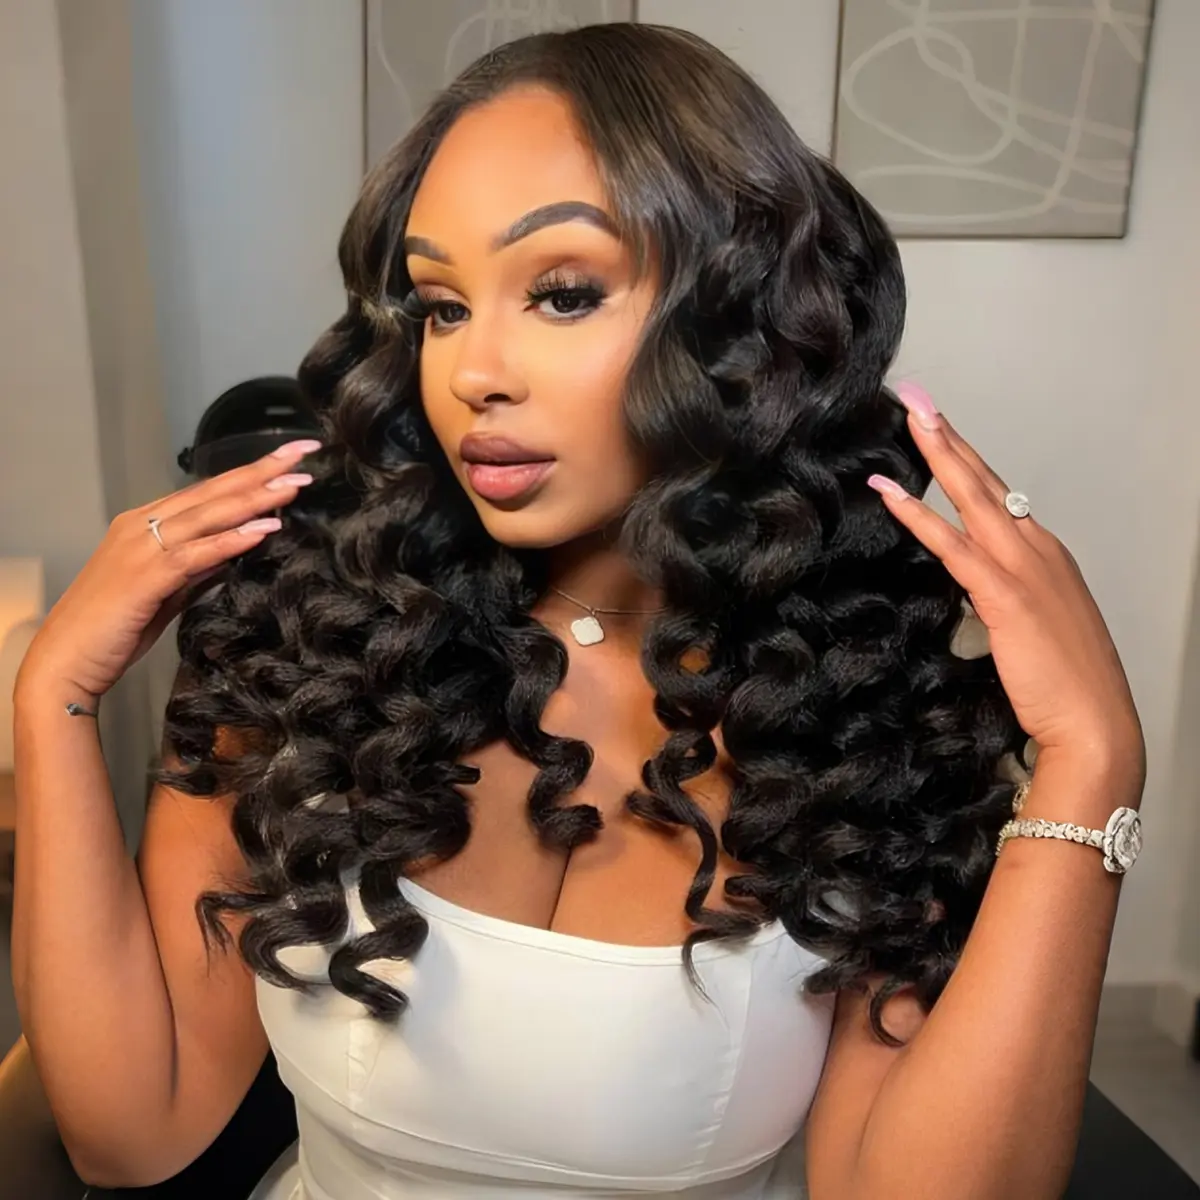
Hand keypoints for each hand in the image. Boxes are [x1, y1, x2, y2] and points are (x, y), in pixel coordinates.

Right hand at [16, 439, 322, 704]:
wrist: (66, 660)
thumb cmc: (113, 628)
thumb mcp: (168, 591)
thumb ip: (200, 567)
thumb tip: (237, 549)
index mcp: (145, 523)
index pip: (207, 491)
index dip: (249, 474)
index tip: (290, 460)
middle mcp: (141, 525)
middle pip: (212, 492)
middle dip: (261, 471)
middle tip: (304, 454)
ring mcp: (140, 547)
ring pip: (208, 514)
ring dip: (255, 498)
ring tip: (295, 485)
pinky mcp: (143, 576)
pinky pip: (196, 553)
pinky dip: (232, 539)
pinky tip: (265, 528)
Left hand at [867, 383, 1143, 787]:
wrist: (1094, 724)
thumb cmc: (1066, 685)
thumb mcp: (1035, 628)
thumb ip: (1003, 599)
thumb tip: (972, 588)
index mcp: (1046, 555)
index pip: (998, 496)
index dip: (966, 460)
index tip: (939, 429)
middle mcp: (1037, 549)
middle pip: (985, 481)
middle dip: (948, 435)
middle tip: (917, 397)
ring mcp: (1023, 567)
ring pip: (972, 497)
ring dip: (936, 454)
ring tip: (908, 417)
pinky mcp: (1004, 593)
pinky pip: (953, 543)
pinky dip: (918, 515)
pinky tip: (889, 491)